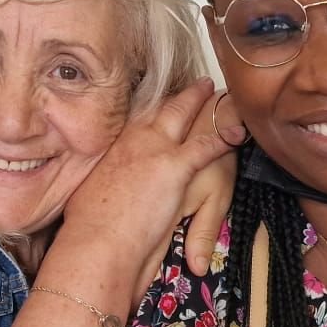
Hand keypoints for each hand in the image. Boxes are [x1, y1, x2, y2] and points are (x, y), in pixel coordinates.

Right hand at [57, 78, 234, 284]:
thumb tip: (110, 184)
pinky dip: (223, 135)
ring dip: (201, 101)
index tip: (164, 98)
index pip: (137, 116)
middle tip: (196, 84)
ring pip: (181, 114)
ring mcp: (153, 148)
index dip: (154, 105)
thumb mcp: (93, 198)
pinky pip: (206, 145)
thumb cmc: (90, 230)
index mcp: (113, 147)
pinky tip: (236, 129)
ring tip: (213, 90)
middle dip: (179, 94)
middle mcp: (132, 139)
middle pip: (159, 107)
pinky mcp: (174, 165)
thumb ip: (109, 183)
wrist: (96, 243)